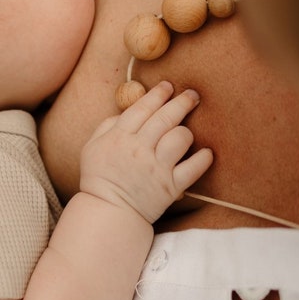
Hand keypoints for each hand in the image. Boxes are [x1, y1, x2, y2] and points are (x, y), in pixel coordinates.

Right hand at [80, 81, 212, 223]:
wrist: (108, 213)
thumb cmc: (99, 178)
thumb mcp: (91, 147)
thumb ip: (108, 125)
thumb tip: (127, 111)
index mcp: (119, 137)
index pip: (142, 108)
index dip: (158, 94)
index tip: (168, 86)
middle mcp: (139, 149)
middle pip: (165, 118)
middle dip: (182, 102)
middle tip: (192, 95)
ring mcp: (156, 168)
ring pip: (180, 138)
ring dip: (187, 132)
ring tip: (186, 132)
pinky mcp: (170, 187)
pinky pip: (193, 168)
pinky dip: (203, 159)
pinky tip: (206, 154)